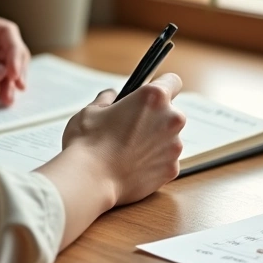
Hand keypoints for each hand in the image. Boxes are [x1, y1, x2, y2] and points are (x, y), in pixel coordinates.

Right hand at [35, 74, 185, 248]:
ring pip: (169, 138)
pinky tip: (132, 166)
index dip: (161, 87)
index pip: (172, 81)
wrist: (89, 180)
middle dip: (155, 118)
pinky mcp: (172, 169)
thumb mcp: (92, 109)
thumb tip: (112, 97)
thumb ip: (108, 99)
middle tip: (131, 128)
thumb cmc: (88, 142)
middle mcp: (171, 119)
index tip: (151, 97)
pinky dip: (153, 163)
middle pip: (171, 112)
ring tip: (128, 151)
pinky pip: (166, 161)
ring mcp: (174, 146)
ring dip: (155, 141)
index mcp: (154, 97)